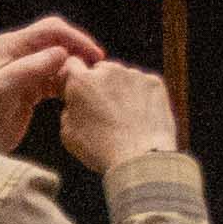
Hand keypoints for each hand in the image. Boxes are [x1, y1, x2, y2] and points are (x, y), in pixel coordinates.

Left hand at [0, 18, 90, 152]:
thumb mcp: (3, 88)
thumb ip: (31, 68)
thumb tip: (62, 52)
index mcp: (10, 45)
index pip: (50, 29)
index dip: (76, 38)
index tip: (95, 55)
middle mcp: (17, 52)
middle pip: (57, 39)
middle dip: (78, 49)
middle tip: (96, 66)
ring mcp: (24, 69)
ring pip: (59, 58)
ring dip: (74, 66)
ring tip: (86, 81)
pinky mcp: (31, 87)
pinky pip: (56, 76)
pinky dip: (67, 80)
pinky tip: (74, 92)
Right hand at [55, 59, 181, 172]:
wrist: (139, 158)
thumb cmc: (100, 149)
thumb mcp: (68, 132)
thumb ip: (69, 107)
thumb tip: (75, 101)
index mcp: (81, 81)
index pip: (72, 65)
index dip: (73, 77)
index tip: (77, 91)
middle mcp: (108, 71)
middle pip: (100, 70)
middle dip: (99, 84)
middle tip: (104, 109)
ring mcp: (134, 75)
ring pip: (123, 77)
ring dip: (121, 89)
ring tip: (124, 117)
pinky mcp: (154, 83)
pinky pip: (143, 85)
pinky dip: (141, 96)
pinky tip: (140, 116)